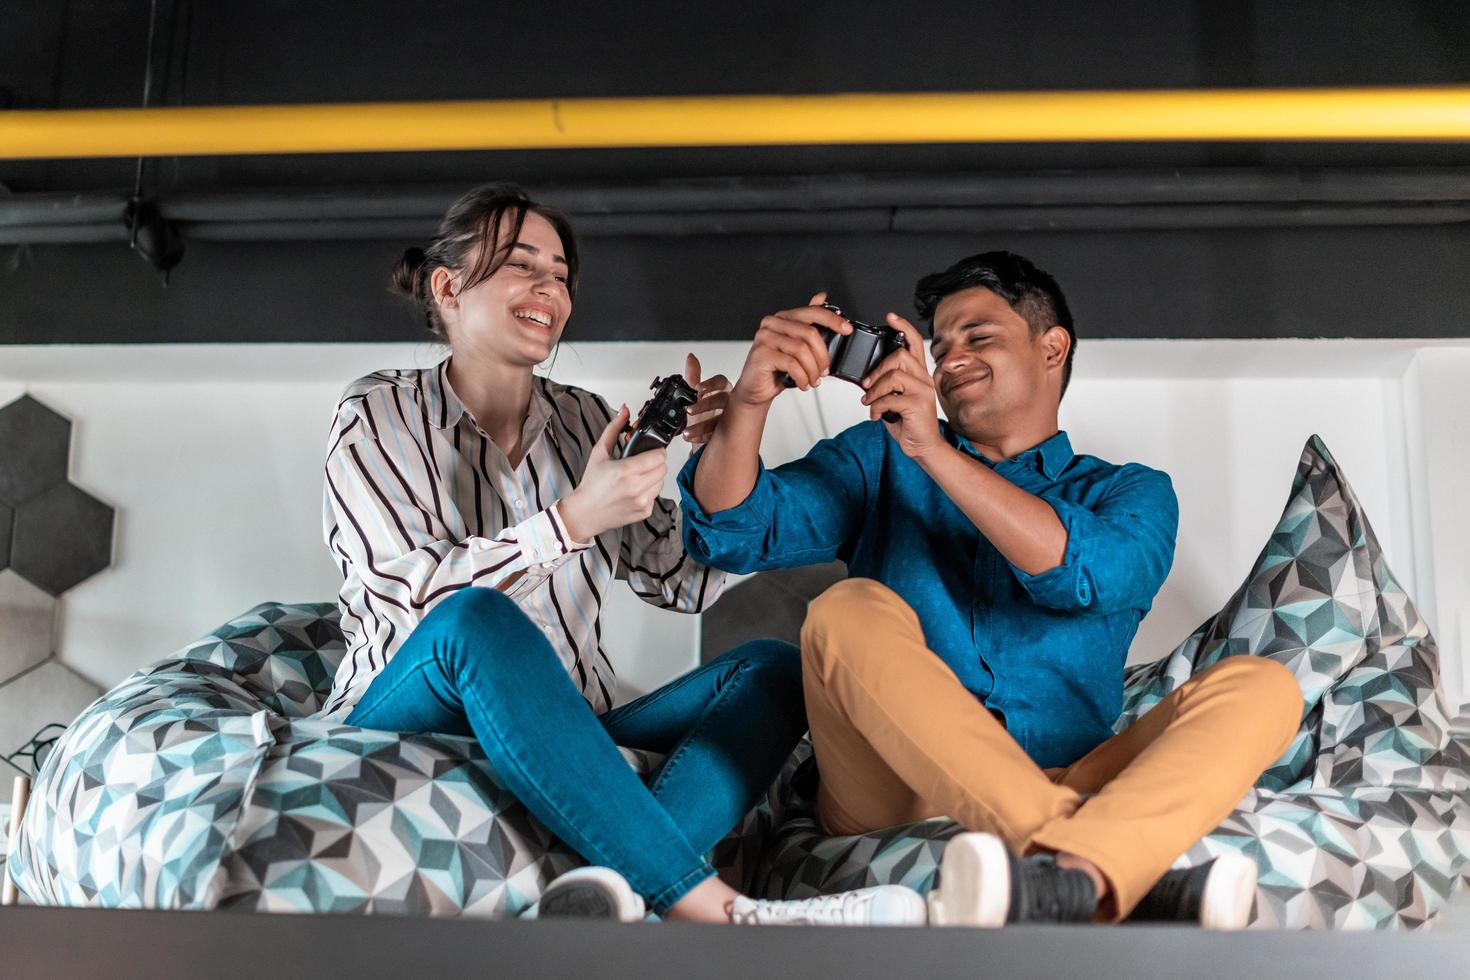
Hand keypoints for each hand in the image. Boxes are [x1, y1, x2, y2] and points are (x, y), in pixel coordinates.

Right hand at [558, 406, 667, 540]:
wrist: (585, 512)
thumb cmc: (591, 485)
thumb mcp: (600, 452)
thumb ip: (614, 428)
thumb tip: (624, 411)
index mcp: (625, 470)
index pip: (659, 456)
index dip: (656, 450)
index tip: (650, 450)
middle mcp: (635, 487)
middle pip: (663, 468)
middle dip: (655, 462)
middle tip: (642, 462)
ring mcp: (641, 501)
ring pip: (662, 481)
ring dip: (654, 476)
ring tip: (637, 476)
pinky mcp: (644, 511)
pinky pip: (656, 495)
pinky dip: (649, 491)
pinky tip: (635, 489)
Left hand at [680, 352, 731, 445]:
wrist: (704, 437)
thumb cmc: (703, 414)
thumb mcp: (695, 396)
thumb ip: (693, 377)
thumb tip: (691, 357)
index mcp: (722, 390)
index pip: (721, 382)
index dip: (710, 384)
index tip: (698, 389)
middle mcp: (728, 403)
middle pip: (721, 400)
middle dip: (705, 405)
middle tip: (689, 410)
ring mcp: (729, 419)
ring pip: (720, 419)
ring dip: (702, 425)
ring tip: (687, 430)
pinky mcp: (726, 434)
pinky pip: (717, 434)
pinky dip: (703, 436)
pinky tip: (691, 436)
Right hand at [729, 291, 851, 406]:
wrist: (756, 389)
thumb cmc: (777, 368)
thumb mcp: (798, 347)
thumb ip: (809, 325)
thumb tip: (821, 297)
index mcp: (783, 318)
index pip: (812, 312)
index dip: (832, 319)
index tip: (847, 329)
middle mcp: (772, 324)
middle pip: (809, 333)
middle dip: (822, 356)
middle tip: (824, 371)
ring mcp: (764, 337)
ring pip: (801, 350)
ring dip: (812, 370)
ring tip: (813, 380)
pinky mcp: (761, 354)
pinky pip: (791, 364)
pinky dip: (802, 377)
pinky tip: (803, 383)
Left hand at [860, 313, 943, 458]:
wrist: (923, 447)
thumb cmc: (908, 423)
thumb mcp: (894, 399)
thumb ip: (886, 384)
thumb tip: (865, 377)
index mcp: (919, 374)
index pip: (914, 343)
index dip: (903, 327)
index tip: (890, 317)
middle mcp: (924, 379)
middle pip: (900, 356)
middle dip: (878, 369)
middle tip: (868, 385)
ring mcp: (923, 391)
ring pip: (893, 376)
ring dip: (875, 390)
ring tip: (870, 402)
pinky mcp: (918, 404)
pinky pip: (890, 398)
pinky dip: (877, 407)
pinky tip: (877, 415)